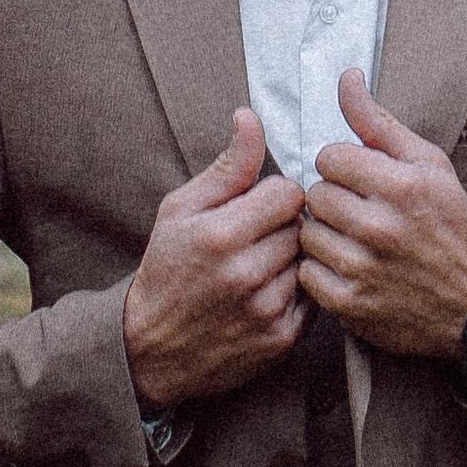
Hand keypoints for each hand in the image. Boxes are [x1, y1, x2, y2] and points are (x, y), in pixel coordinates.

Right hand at [123, 108, 307, 407]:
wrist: (153, 349)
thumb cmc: (166, 270)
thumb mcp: (180, 210)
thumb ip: (227, 167)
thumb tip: (250, 118)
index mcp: (220, 234)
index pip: (289, 193)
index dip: (274, 195)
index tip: (257, 207)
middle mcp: (246, 274)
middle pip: (302, 226)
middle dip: (284, 226)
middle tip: (258, 238)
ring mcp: (267, 310)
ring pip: (310, 261)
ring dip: (292, 259)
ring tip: (261, 266)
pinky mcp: (282, 339)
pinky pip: (313, 297)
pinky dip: (296, 292)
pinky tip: (268, 292)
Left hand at [299, 70, 466, 357]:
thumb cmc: (449, 226)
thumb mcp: (428, 165)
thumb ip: (379, 123)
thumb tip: (346, 78)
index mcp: (401, 186)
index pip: (329, 157)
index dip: (342, 167)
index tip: (361, 181)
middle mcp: (380, 226)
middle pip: (315, 194)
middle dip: (333, 200)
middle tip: (359, 213)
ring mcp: (363, 267)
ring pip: (307, 233)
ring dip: (325, 236)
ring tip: (354, 242)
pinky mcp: (349, 303)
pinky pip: (307, 273)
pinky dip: (323, 272)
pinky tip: (350, 269)